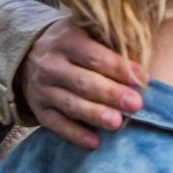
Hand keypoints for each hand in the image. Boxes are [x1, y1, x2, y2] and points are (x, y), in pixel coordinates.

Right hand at [20, 19, 145, 148]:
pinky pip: (57, 125)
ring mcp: (43, 90)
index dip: (119, 68)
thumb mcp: (87, 29)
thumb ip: (110, 34)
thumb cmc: (73, 42)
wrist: (29, 55)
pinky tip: (95, 143)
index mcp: (67, 41)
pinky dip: (75, 135)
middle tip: (135, 104)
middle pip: (84, 82)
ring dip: (94, 115)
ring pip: (71, 105)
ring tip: (117, 123)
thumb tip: (135, 37)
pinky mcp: (40, 111)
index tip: (143, 78)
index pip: (94, 56)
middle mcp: (51, 66)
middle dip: (111, 94)